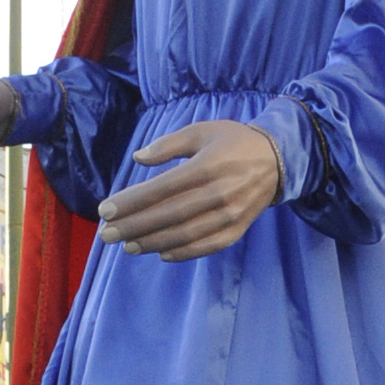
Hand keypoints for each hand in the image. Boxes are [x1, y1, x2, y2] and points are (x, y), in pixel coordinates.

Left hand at [97, 120, 281, 261]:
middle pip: (167, 215)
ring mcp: (230, 215)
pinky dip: (182, 253)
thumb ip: (168, 144)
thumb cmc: (233, 141)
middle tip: (106, 235)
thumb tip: (138, 158)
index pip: (160, 189)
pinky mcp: (238, 229)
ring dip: (152, 243)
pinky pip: (206, 246)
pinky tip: (161, 253)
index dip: (131, 202)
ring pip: (184, 235)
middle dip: (133, 227)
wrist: (279, 160)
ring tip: (127, 246)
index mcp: (207, 166)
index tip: (105, 210)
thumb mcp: (201, 131)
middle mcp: (219, 193)